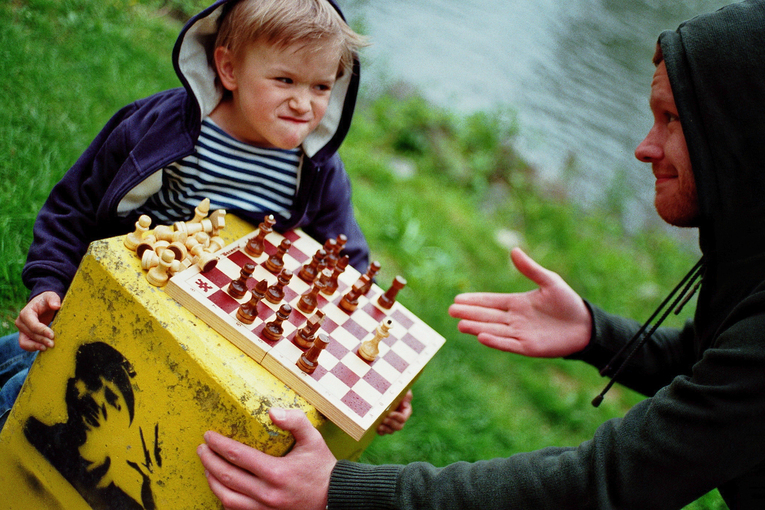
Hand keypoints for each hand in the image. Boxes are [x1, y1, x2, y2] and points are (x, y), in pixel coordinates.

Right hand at [15, 291, 60, 351]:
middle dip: (42, 340)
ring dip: (36, 346)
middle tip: (53, 344)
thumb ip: (53, 299)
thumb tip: (56, 305)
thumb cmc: (46, 300)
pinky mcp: (24, 335)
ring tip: (47, 348)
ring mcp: (21, 330)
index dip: (42, 331)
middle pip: (31, 334)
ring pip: (25, 342)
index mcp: (26, 313)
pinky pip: (25, 345)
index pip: (33, 325)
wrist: (42, 305)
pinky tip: (43, 348)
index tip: (52, 335)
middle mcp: (21, 322)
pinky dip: (33, 348)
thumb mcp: (51, 296)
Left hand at [198, 408, 335, 509]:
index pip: (237, 456)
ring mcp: (265, 509)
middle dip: (208, 461)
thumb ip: (295, 421)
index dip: (219, 444)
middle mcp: (267, 494)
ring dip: (212, 481)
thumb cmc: (322, 467)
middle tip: (202, 449)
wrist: (334, 497)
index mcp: (276, 472)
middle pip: (226, 477)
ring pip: (226, 498)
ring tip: (207, 467)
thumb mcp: (313, 439)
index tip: (208, 435)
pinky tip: (221, 488)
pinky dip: (224, 499)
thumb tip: (272, 411)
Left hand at [377, 389, 412, 434]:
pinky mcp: (385, 425)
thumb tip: (405, 404)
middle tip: (384, 419)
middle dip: (391, 423)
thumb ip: (407, 395)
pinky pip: (384, 432)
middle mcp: (400, 419)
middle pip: (399, 426)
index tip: (390, 413)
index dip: (397, 417)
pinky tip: (377, 428)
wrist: (385, 391)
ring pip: (391, 431)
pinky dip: (381, 431)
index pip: (403, 418)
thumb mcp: (402, 390)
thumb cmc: (395, 389)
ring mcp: (392, 423)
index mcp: (405, 411)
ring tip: (379, 425)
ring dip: (386, 429)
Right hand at [448, 248, 590, 357]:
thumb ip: (530, 269)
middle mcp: (515, 319)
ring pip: (493, 330)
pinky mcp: (528, 347)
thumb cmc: (568, 302)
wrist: (586, 326)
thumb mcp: (549, 281)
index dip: (475, 300)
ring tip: (460, 324)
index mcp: (517, 303)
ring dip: (477, 327)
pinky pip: (507, 343)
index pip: (491, 301)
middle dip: (469, 313)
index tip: (458, 298)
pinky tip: (481, 336)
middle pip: (487, 316)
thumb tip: (513, 250)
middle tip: (451, 310)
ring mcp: (520, 334)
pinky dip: (494, 340)